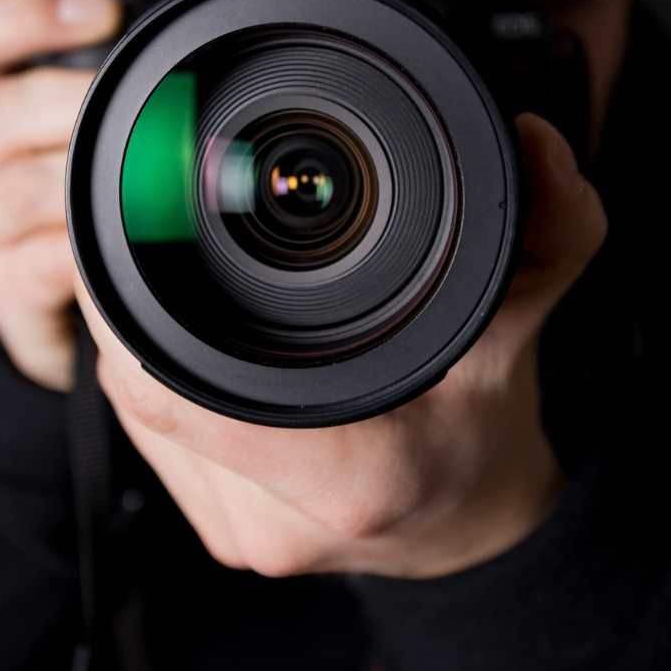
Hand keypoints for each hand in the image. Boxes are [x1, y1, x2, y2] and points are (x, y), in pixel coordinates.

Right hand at [0, 0, 119, 391]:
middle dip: (78, 102)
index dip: (21, 17)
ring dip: (88, 180)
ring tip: (157, 177)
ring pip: (17, 189)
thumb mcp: (121, 114)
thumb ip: (172, 32)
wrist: (66, 317)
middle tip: (155, 108)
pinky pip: (37, 264)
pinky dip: (88, 253)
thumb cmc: (96, 198)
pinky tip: (125, 248)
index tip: (103, 9)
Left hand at [76, 113, 606, 577]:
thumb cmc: (487, 434)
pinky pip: (151, 438)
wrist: (471, 528)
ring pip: (137, 414)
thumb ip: (544, 227)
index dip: (126, 310)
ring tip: (172, 270)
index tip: (128, 231)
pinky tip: (187, 333)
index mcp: (353, 476)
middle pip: (144, 390)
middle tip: (145, 216)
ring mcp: (240, 529)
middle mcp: (277, 518)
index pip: (177, 397)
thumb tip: (533, 140)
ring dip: (141, 334)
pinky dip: (156, 373)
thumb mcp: (526, 320)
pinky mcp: (220, 525)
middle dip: (134, 295)